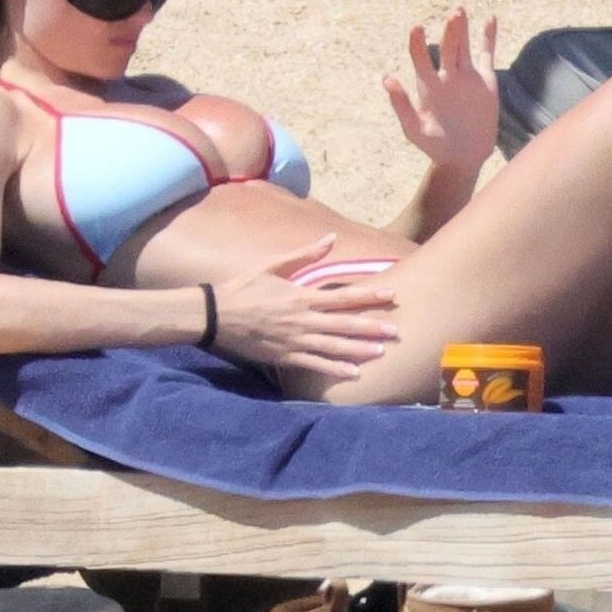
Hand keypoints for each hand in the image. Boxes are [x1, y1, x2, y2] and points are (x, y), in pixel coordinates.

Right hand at [209, 233, 399, 379]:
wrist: (214, 315)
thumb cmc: (244, 288)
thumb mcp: (272, 265)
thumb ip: (305, 255)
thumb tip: (331, 238)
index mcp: (301, 296)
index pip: (343, 296)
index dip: (369, 296)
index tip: (392, 295)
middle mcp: (303, 319)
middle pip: (344, 323)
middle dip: (372, 326)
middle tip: (397, 329)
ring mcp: (295, 340)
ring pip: (334, 346)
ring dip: (359, 349)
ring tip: (382, 351)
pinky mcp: (285, 357)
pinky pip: (315, 365)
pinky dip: (335, 370)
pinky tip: (353, 374)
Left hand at [382, 8, 498, 171]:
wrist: (462, 157)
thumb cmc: (434, 145)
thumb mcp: (414, 128)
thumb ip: (402, 105)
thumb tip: (386, 79)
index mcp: (427, 84)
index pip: (420, 57)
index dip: (418, 43)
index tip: (417, 28)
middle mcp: (446, 76)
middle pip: (447, 47)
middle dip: (450, 31)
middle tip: (454, 15)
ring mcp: (465, 76)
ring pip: (464, 46)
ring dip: (463, 29)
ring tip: (460, 10)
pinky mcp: (485, 81)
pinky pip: (486, 55)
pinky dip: (488, 37)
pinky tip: (490, 18)